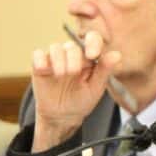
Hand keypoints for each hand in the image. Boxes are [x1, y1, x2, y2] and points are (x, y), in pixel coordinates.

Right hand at [30, 30, 120, 151]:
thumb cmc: (82, 100)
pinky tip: (44, 69)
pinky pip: (38, 54)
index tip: (92, 55)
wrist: (62, 116)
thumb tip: (117, 54)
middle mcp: (72, 54)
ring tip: (61, 75)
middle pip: (72, 45)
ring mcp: (55, 58)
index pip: (92, 39)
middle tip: (73, 73)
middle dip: (74, 58)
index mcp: (88, 57)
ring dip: (59, 60)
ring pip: (55, 47)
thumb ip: (105, 71)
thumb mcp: (95, 88)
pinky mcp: (40, 65)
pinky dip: (40, 59)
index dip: (92, 43)